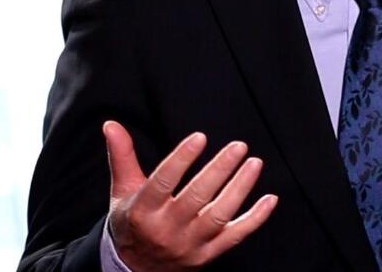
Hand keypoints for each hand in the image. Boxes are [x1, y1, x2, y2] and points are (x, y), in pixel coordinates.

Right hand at [103, 120, 277, 270]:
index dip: (181, 159)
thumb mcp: (122, 191)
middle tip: (239, 146)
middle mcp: (165, 230)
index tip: (200, 137)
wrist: (134, 270)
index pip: (163, 182)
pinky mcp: (206, 255)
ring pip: (219, 216)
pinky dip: (255, 219)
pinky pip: (235, 237)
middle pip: (196, 198)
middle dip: (219, 170)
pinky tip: (270, 199)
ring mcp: (188, 245)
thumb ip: (123, 156)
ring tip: (255, 163)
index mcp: (142, 212)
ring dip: (240, 189)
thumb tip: (111, 124)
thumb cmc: (132, 222)